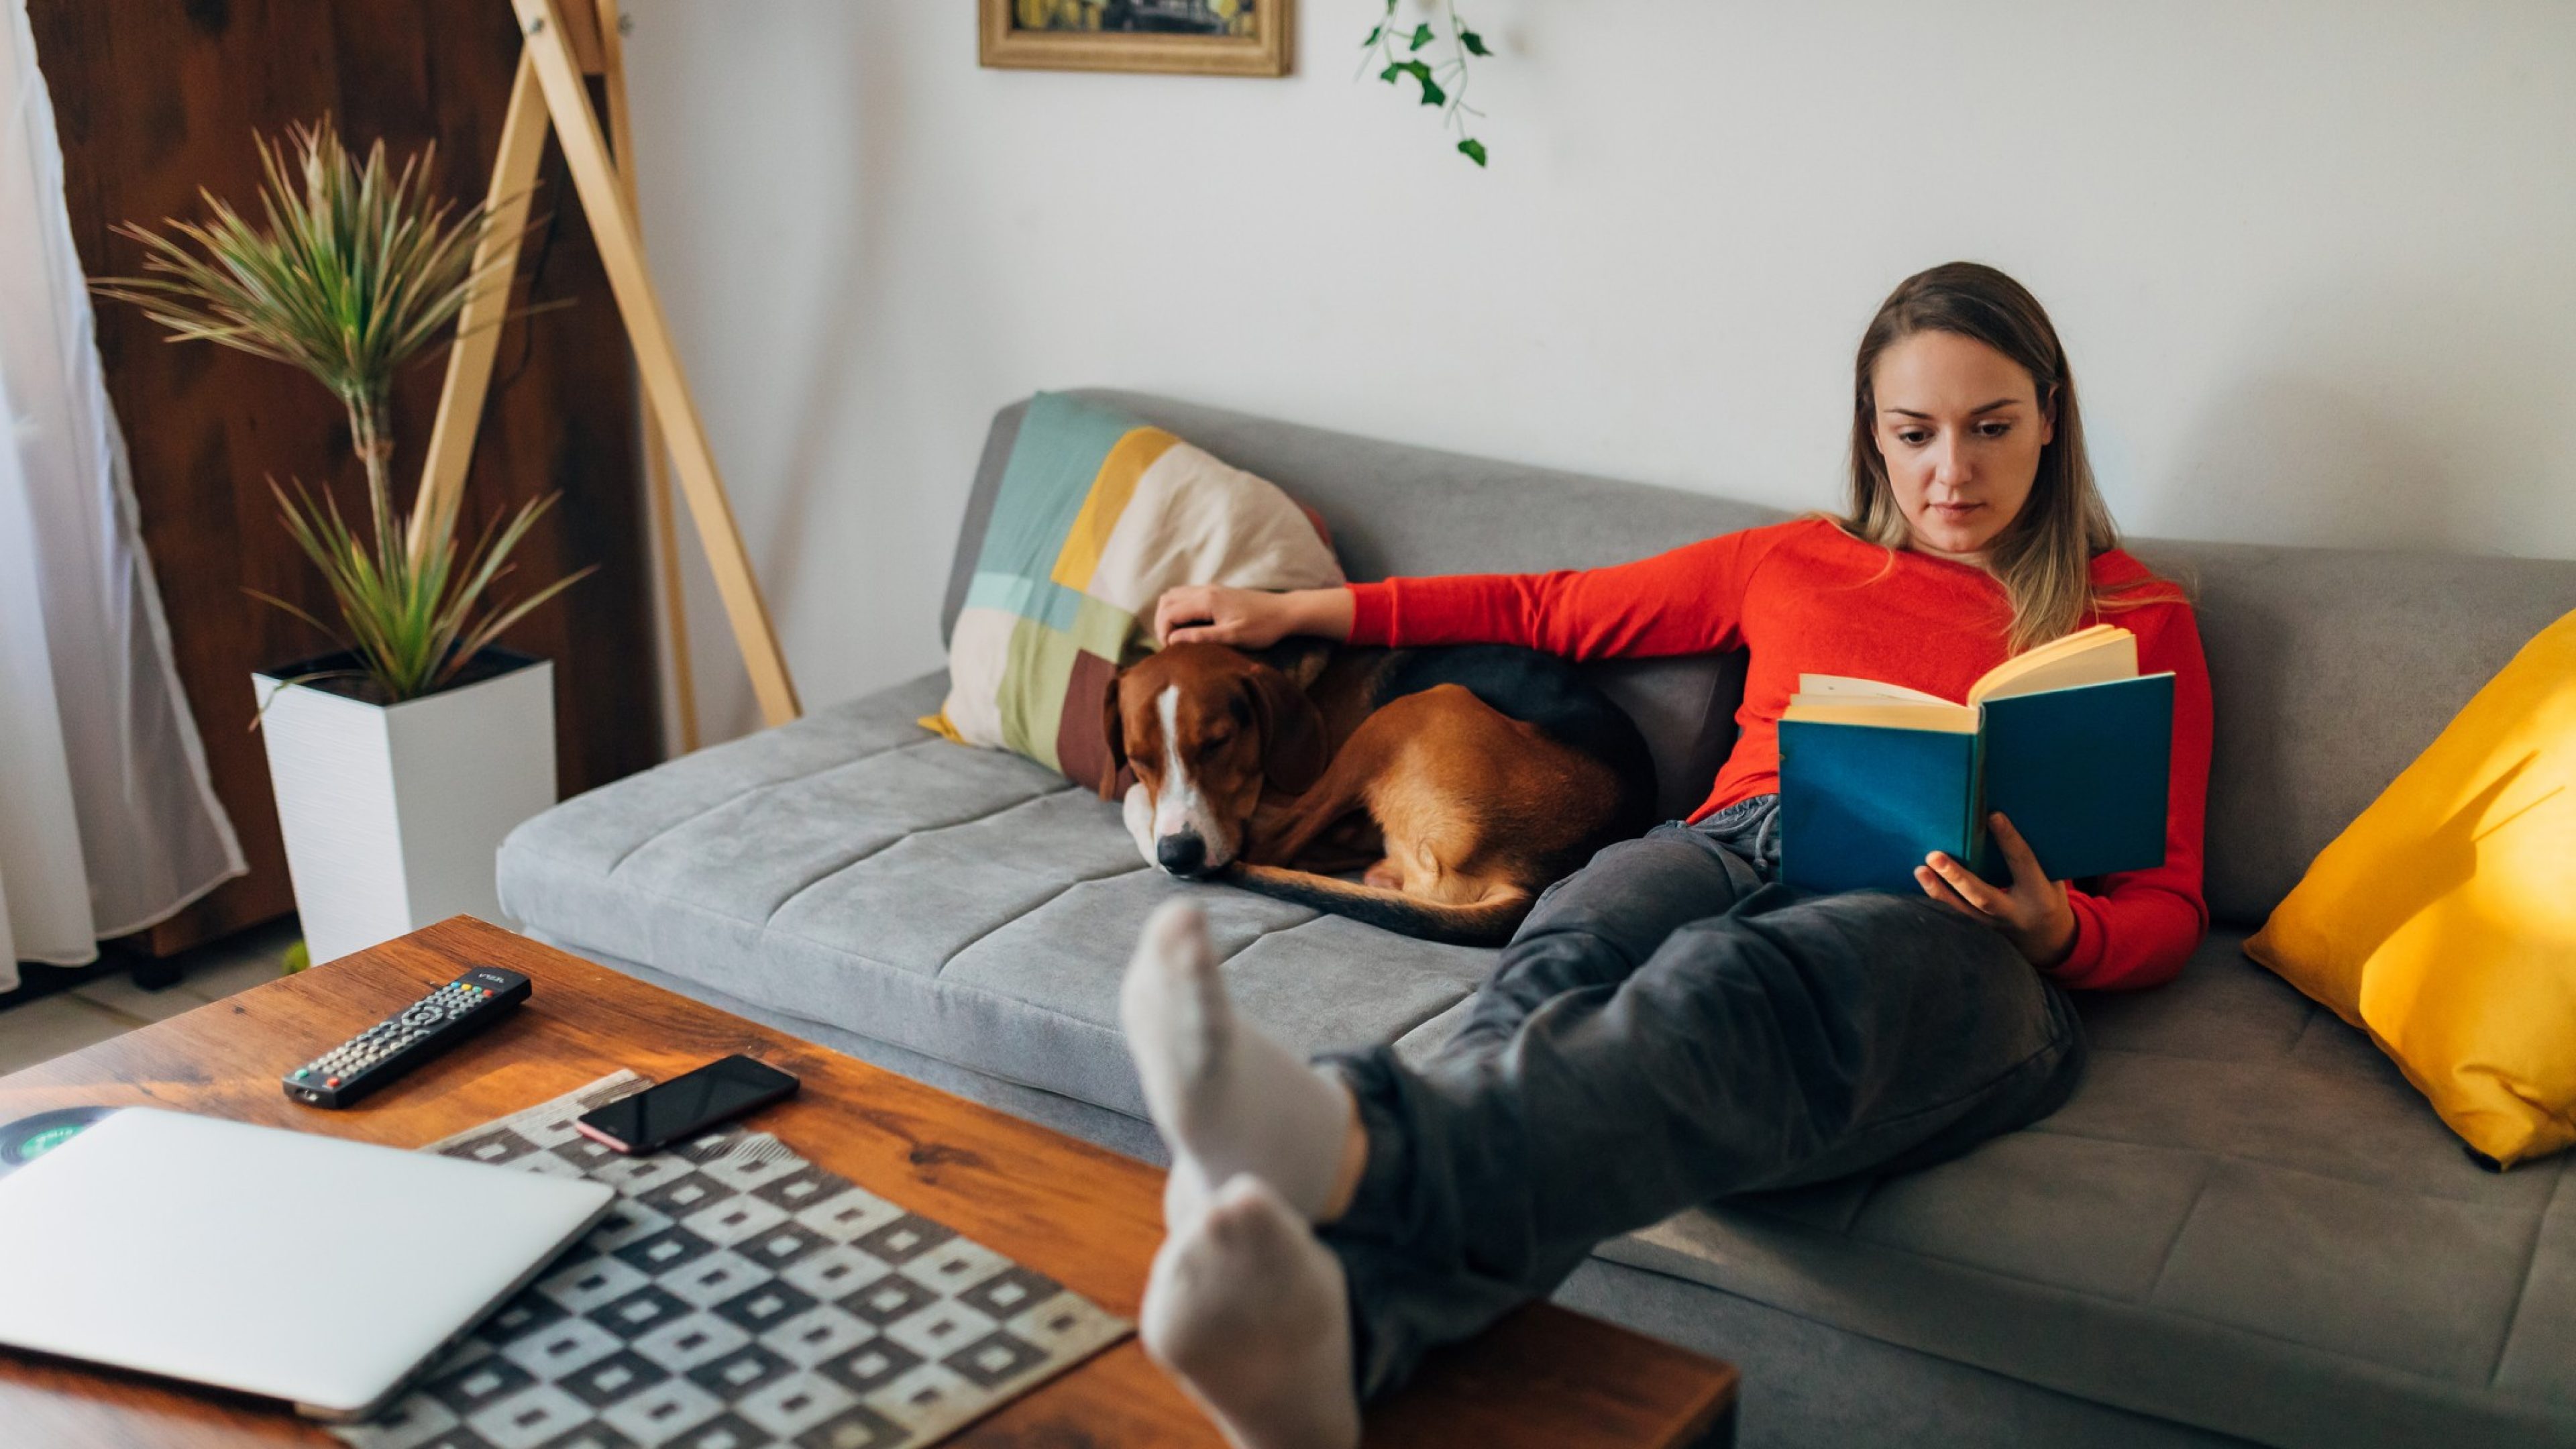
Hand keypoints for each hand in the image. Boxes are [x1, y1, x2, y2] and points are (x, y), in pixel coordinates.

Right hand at [1154, 585, 1348, 647]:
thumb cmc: (1263, 626)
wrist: (1285, 612)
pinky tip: (1188, 627)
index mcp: (1207, 600)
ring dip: (1169, 614)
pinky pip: (1187, 596)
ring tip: (1176, 636)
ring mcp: (1210, 589)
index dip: (1163, 632)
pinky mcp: (1216, 593)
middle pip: (1166, 599)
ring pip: (1175, 595)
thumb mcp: (1233, 636)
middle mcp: (1205, 590)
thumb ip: (1201, 636)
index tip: (1170, 650)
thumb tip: (1172, 640)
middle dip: (1161, 622)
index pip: (1169, 612)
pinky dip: (1179, 609)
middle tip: (1170, 644)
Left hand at [1915, 812, 2076, 969]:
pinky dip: (1938, 901)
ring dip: (1939, 891)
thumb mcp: (2051, 879)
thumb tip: (2002, 822)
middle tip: (1935, 856)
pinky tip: (1923, 883)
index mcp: (2040, 895)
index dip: (2009, 840)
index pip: (2023, 863)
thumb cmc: (2046, 896)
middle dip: (1958, 877)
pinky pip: (1956, 918)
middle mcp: (2015, 914)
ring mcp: (1995, 927)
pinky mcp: (1980, 932)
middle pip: (1983, 897)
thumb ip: (2034, 857)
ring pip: (1963, 912)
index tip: (1993, 816)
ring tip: (1920, 870)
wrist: (2046, 939)